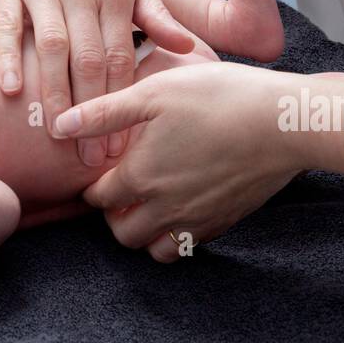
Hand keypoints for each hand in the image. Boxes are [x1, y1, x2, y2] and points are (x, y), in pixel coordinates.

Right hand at [0, 0, 194, 166]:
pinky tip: (11, 91)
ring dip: (52, 93)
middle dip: (90, 110)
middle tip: (87, 155)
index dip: (119, 102)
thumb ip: (157, 16)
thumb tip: (187, 49)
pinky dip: (7, 57)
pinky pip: (6, 25)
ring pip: (50, 46)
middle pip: (86, 58)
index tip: (117, 144)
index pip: (119, 57)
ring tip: (55, 133)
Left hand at [53, 62, 300, 260]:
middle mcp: (164, 208)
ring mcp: (196, 221)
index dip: (91, 184)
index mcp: (140, 177)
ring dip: (143, 232)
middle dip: (113, 214)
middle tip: (121, 187)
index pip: (97, 197)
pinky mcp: (224, 223)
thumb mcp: (154, 93)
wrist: (284, 123)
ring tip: (148, 202)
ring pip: (153, 249)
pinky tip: (181, 207)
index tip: (97, 170)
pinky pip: (188, 247)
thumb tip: (59, 126)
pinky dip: (175, 237)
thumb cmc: (218, 97)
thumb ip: (103, 113)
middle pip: (120, 231)